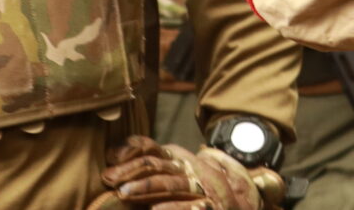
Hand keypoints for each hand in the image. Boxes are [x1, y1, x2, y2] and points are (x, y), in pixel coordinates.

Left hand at [99, 136, 282, 209]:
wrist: (243, 202)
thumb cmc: (203, 188)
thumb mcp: (179, 171)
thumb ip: (153, 161)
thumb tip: (114, 152)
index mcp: (181, 159)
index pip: (155, 150)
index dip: (133, 151)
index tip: (110, 160)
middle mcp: (192, 169)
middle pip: (161, 165)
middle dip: (134, 172)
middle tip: (110, 180)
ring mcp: (203, 187)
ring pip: (174, 184)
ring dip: (148, 188)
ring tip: (125, 193)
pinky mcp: (212, 206)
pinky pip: (193, 207)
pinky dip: (175, 208)